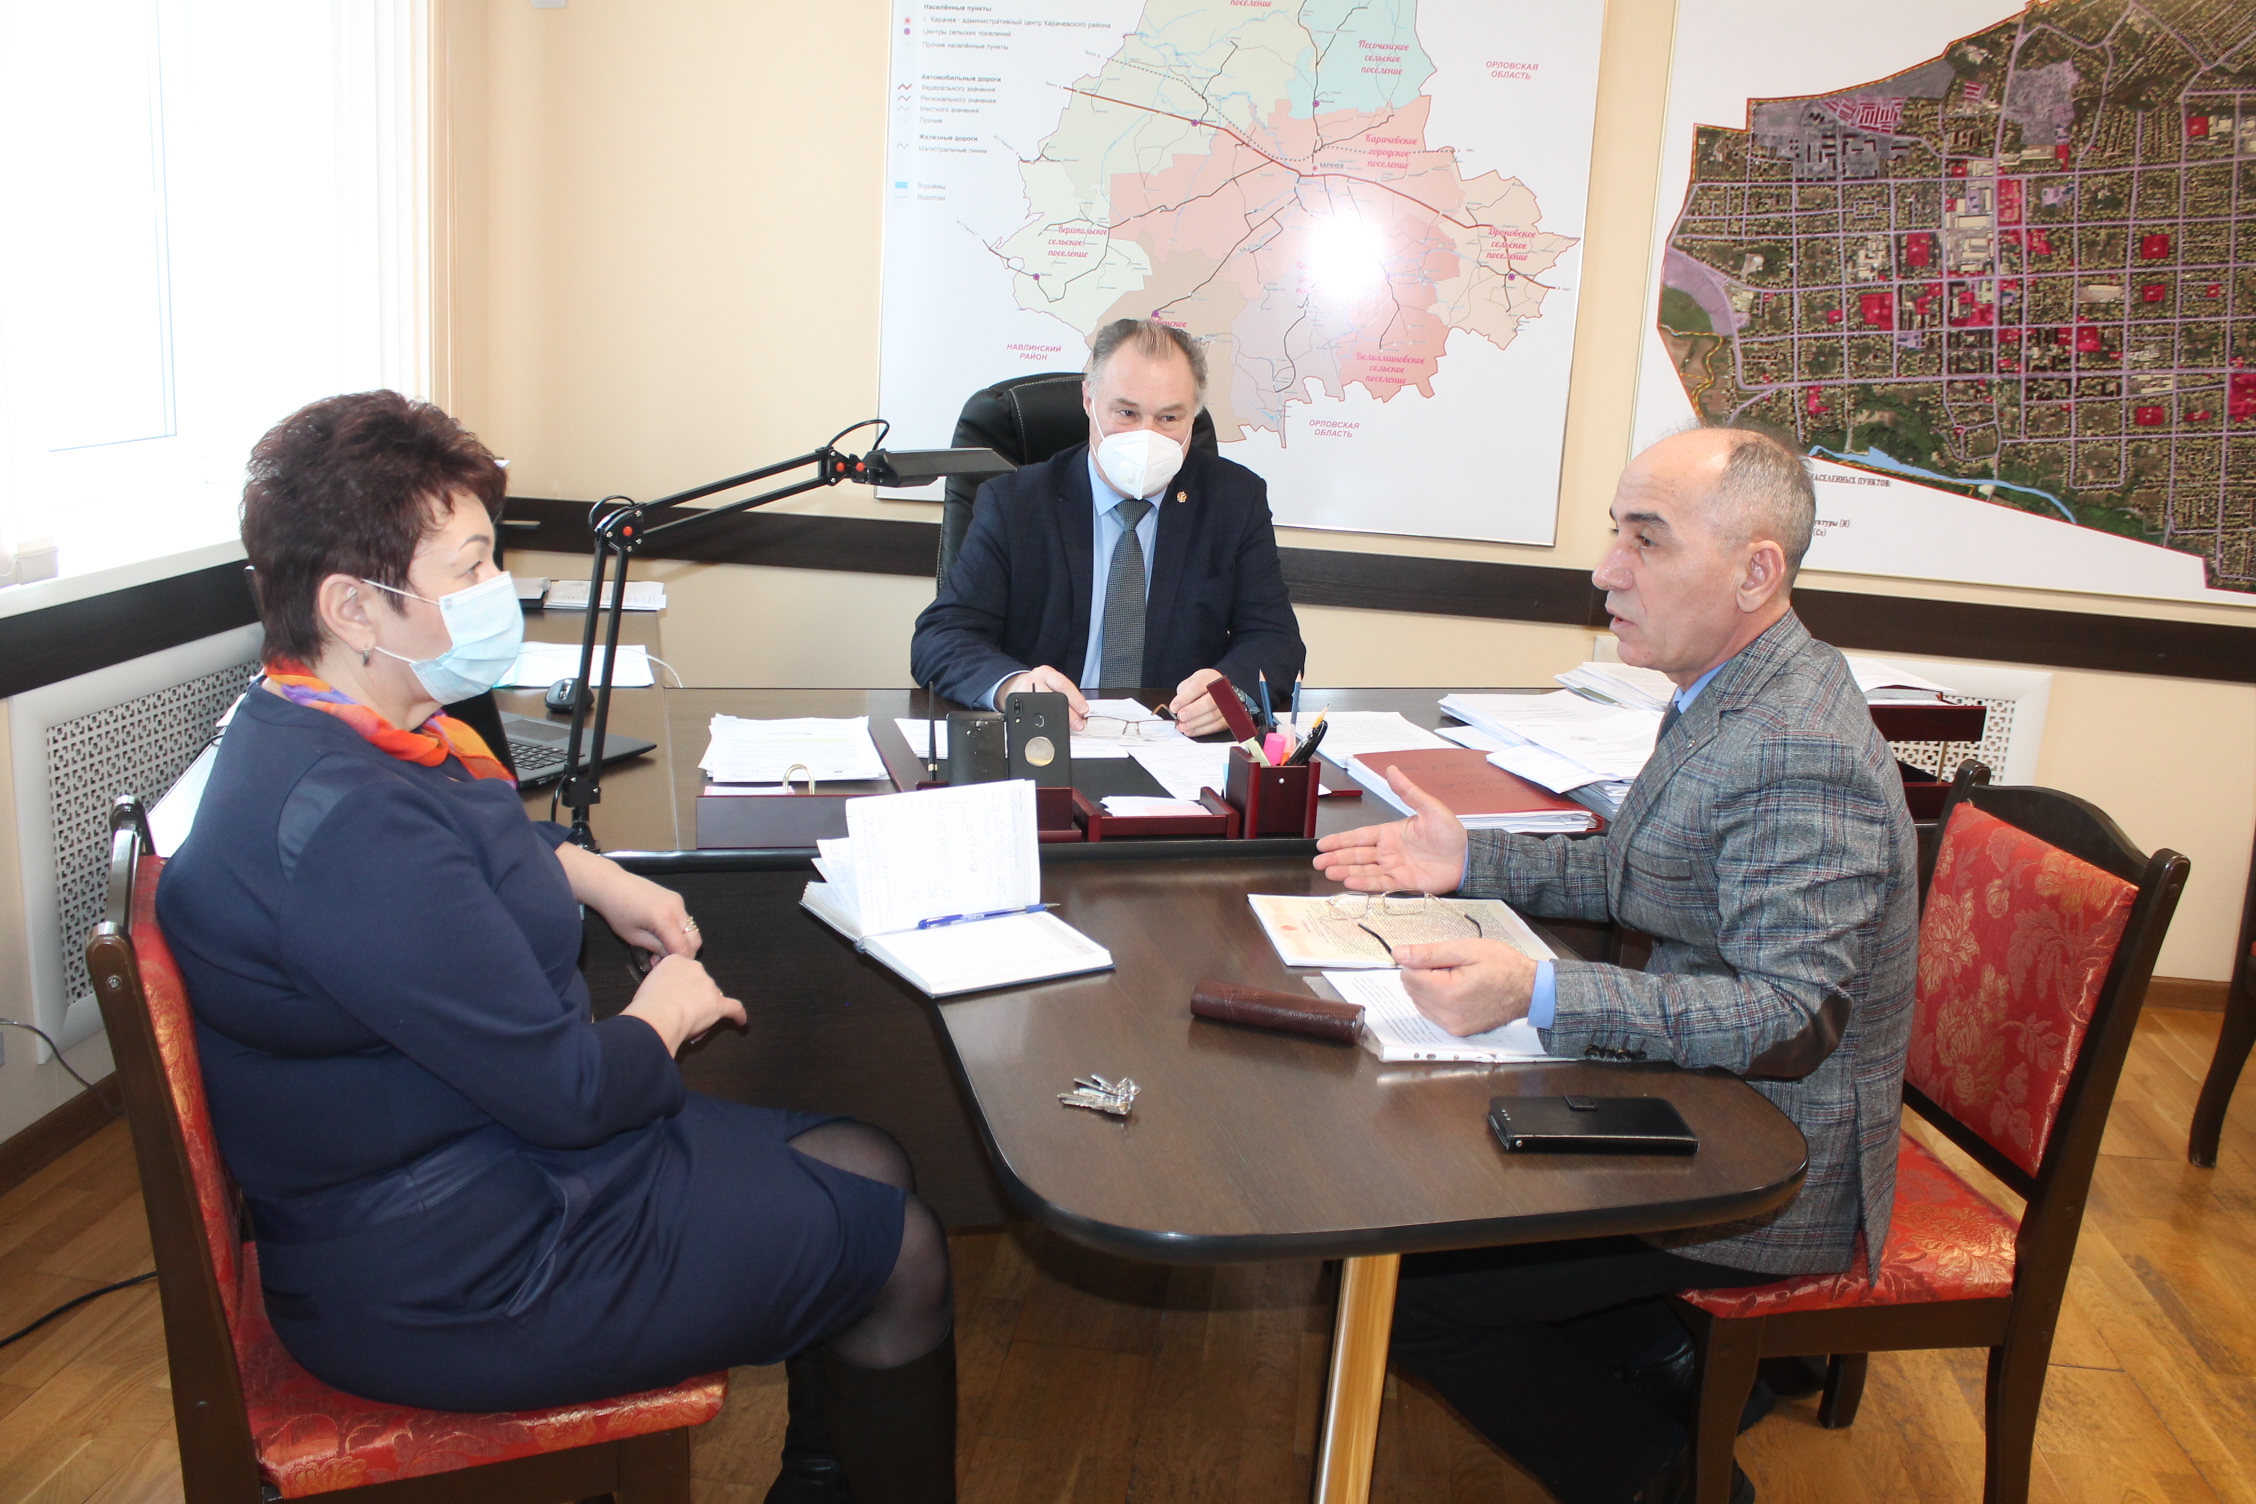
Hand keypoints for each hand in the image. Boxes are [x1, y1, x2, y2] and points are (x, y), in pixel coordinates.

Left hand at [555, 844, 700, 957]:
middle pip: (694, 939)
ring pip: (691, 930)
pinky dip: (678, 930)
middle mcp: (678, 909)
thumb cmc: (617, 912)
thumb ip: (656, 948)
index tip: (664, 968)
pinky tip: (661, 932)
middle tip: (662, 959)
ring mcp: (679, 901)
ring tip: (660, 947)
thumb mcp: (634, 937)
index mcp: (665, 919)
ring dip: (680, 942)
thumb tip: (668, 959)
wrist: (612, 884)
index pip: (683, 948)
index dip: (677, 962)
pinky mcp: (676, 898)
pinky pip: (684, 919)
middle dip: (683, 953)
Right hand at [622, 954, 745, 1053]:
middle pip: (699, 983)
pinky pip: (734, 1008)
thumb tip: (664, 995)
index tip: (673, 994)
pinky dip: (738, 1015)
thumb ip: (660, 984)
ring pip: (711, 996)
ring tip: (691, 1024)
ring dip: (705, 1009)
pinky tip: (741, 1022)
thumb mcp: (647, 984)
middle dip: (692, 997)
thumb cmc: (647, 1003)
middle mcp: (695, 968)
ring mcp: (709, 986)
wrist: (657, 1015)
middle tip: (678, 1012)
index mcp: (676, 961)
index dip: (679, 985)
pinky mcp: (718, 1003)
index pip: (682, 971)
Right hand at [1001, 666, 1088, 729]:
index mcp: (1047, 674)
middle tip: (1078, 724)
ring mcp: (1024, 691)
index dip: (1075, 698)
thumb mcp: (1051, 682)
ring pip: (1041, 707)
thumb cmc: (1039, 685)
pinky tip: (1048, 727)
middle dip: (1068, 712)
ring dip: (1056, 720)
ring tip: (1065, 727)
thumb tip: (1081, 713)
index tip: (1084, 710)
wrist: (1016, 683)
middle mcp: (1035, 681)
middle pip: (1052, 697)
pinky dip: (1041, 723)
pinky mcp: (1016, 701)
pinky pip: (1029, 714)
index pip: (1063, 684)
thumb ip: (1065, 693)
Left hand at [1168, 668, 1228, 735]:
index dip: (1185, 699)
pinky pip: (1216, 726)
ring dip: (1195, 724)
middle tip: (1180, 717)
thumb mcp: (1189, 684)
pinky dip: (1201, 730)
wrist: (1217, 689)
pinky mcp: (1228, 717)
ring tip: (1182, 726)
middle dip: (1192, 712)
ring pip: (1213, 716)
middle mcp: (1221, 689)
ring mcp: (1228, 703)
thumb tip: (1176, 708)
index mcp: (1209, 677)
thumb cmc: (1202, 686)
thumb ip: (1183, 694)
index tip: (1174, 707)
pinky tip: (1190, 730)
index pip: (1198, 687)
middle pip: (1208, 702)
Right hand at [1311, 768, 1468, 892]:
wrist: (1468, 857)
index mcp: (1391, 833)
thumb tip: (1392, 769)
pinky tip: (1349, 881)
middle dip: (1336, 858)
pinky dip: (1364, 883)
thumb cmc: (1451, 833)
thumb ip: (1408, 792)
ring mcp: (1394, 868)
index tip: (1323, 844)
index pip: (1360, 836)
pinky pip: (1380, 883)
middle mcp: (1389, 851)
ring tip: (1329, 872)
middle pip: (1357, 854)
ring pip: (1364, 869)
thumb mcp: (1430, 808)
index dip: (1341, 840)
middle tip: (1319, 862)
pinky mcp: (1403, 883)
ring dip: (1346, 870)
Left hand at [1393, 938, 1535, 1036]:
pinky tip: (1459, 991)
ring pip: (1419, 1001)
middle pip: (1411, 990)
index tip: (1444, 959)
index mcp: (1449, 994)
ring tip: (1459, 979)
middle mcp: (1448, 1016)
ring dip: (1431, 988)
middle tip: (1455, 968)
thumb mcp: (1466, 950)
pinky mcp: (1457, 1031)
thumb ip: (1429, 953)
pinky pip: (1432, 1013)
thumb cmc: (1503, 966)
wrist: (1529, 990)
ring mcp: (1453, 1027)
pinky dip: (1438, 1000)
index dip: (1422, 962)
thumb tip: (1399, 954)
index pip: (1408, 975)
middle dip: (1426, 975)